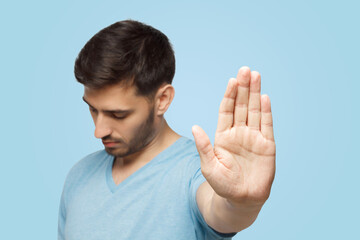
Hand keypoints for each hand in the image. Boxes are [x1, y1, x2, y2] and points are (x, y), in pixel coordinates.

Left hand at [192, 66, 275, 205]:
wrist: (242, 199)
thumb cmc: (223, 185)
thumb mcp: (209, 166)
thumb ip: (203, 146)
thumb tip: (194, 127)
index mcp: (224, 135)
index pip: (227, 110)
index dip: (229, 95)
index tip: (232, 81)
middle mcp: (239, 132)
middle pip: (241, 105)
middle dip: (243, 88)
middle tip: (245, 69)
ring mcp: (254, 137)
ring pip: (254, 110)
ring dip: (255, 93)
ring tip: (256, 75)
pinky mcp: (267, 145)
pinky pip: (267, 125)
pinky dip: (266, 111)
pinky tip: (265, 97)